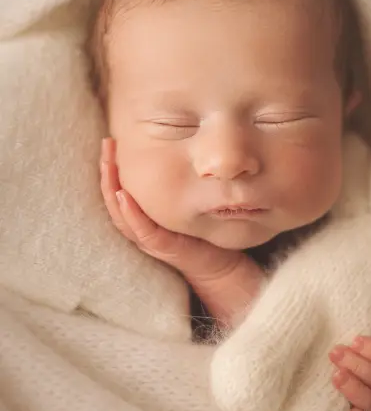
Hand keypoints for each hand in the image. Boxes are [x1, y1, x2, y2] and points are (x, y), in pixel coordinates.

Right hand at [100, 137, 264, 326]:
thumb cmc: (207, 234)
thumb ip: (184, 185)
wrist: (225, 268)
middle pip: (115, 200)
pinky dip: (130, 214)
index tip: (110, 142)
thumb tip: (184, 149)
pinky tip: (124, 196)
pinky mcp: (165, 249)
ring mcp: (152, 240)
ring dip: (112, 188)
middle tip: (105, 145)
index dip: (113, 168)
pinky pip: (142, 231)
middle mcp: (143, 229)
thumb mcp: (191, 204)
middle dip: (108, 172)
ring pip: (122, 215)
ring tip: (107, 164)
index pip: (122, 191)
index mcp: (147, 218)